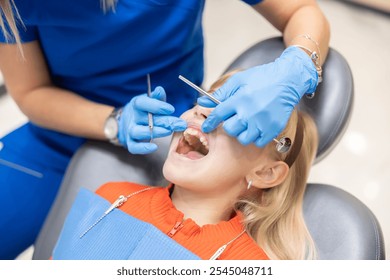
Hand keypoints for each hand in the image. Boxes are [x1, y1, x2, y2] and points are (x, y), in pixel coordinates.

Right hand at [118, 86, 186, 153]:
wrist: (127, 122)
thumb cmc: (144, 111)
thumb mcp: (149, 100)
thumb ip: (157, 97)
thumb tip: (160, 90)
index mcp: (137, 105)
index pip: (143, 103)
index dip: (157, 106)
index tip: (171, 109)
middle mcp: (133, 117)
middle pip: (147, 119)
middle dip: (165, 121)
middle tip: (180, 124)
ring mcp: (130, 130)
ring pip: (140, 132)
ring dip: (156, 132)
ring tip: (169, 131)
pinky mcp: (130, 142)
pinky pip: (134, 147)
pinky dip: (143, 148)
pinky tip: (154, 147)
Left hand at [198, 46, 317, 146]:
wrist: (287, 79)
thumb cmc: (262, 78)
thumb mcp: (238, 81)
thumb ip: (220, 93)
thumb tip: (201, 101)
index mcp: (239, 99)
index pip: (218, 115)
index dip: (209, 123)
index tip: (206, 127)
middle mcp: (250, 113)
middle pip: (230, 130)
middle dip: (229, 126)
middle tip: (235, 119)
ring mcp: (262, 122)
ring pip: (243, 138)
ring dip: (241, 133)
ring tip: (246, 124)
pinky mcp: (273, 128)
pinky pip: (258, 142)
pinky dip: (255, 137)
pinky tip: (256, 128)